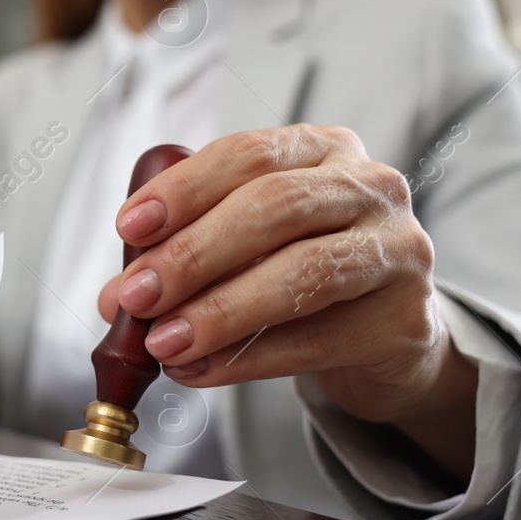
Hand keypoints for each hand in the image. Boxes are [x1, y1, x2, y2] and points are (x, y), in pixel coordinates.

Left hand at [95, 125, 478, 480]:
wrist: (391, 334)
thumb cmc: (307, 273)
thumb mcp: (249, 248)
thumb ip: (188, 257)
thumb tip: (116, 296)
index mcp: (324, 149)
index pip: (248, 154)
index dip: (185, 189)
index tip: (129, 227)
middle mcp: (370, 187)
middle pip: (274, 208)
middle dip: (194, 254)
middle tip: (137, 295)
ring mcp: (398, 250)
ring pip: (301, 274)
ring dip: (220, 311)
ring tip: (164, 343)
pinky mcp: (404, 319)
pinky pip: (316, 340)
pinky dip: (247, 359)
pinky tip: (200, 370)